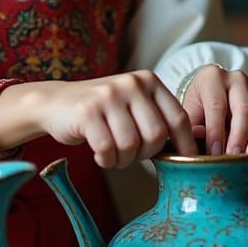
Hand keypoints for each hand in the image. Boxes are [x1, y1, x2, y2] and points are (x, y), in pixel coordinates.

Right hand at [0, 72, 197, 168]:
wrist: (55, 103)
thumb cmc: (103, 113)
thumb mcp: (133, 106)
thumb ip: (158, 120)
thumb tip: (192, 153)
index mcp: (148, 81)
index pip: (178, 118)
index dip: (186, 145)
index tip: (188, 165)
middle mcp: (131, 83)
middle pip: (156, 136)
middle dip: (145, 154)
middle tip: (130, 154)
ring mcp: (108, 96)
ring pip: (132, 145)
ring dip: (123, 160)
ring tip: (112, 152)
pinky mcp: (87, 112)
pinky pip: (108, 150)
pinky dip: (106, 160)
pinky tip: (99, 153)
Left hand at [180, 65, 247, 155]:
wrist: (211, 101)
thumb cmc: (197, 111)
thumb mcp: (189, 115)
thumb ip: (191, 126)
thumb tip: (198, 135)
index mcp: (211, 78)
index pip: (216, 105)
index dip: (216, 131)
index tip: (215, 153)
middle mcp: (236, 79)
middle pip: (244, 108)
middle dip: (240, 136)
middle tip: (235, 157)